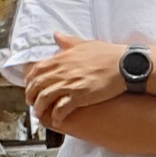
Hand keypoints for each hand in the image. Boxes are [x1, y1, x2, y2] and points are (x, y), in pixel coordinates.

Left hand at [19, 39, 134, 124]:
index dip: (29, 81)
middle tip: (31, 103)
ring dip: (40, 108)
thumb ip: (68, 41)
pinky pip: (61, 108)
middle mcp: (63, 70)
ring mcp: (70, 83)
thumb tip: (56, 35)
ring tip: (40, 114)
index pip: (37, 70)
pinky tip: (57, 121)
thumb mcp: (85, 43)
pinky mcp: (80, 95)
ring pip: (45, 97)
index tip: (30, 87)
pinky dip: (56, 116)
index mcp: (62, 58)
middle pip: (37, 85)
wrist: (125, 64)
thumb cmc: (108, 54)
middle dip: (30, 96)